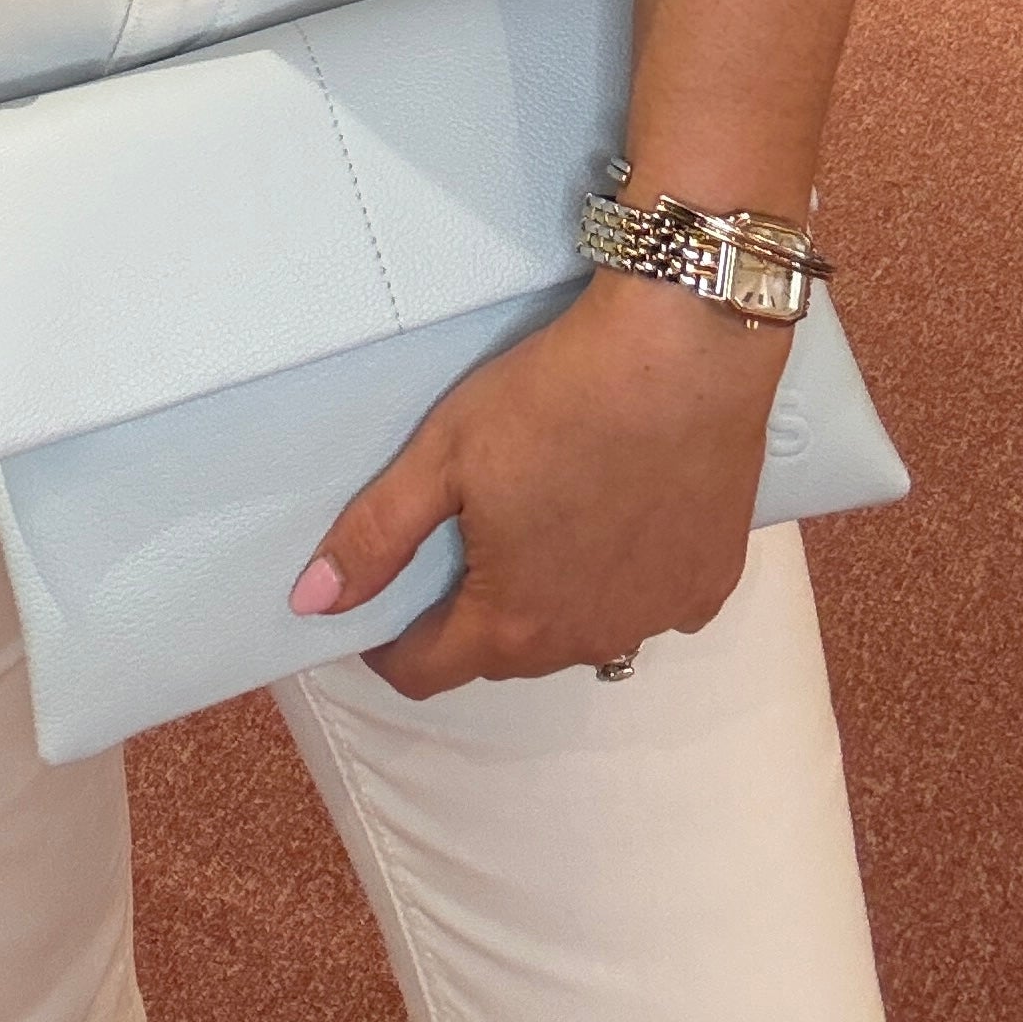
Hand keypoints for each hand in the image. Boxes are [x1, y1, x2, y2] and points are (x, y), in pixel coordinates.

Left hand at [287, 270, 790, 697]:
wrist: (684, 350)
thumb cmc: (555, 396)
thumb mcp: (442, 456)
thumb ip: (376, 537)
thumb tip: (312, 602)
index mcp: (512, 620)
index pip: (429, 671)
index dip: (390, 649)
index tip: (378, 615)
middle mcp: (588, 639)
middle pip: (507, 653)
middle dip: (472, 618)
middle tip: (462, 548)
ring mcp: (659, 616)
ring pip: (583, 633)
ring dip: (552, 603)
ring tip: (540, 532)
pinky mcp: (710, 583)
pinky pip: (651, 605)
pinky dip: (625, 581)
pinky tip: (619, 524)